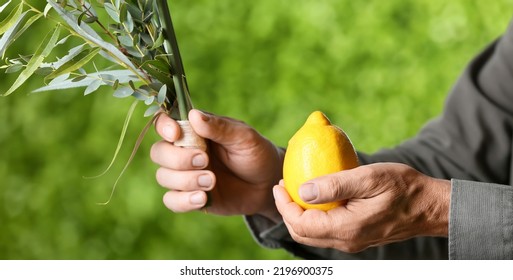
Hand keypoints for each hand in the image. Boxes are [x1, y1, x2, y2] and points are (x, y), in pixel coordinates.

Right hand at [151, 109, 283, 220]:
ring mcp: (185, 175)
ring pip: (163, 177)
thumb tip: (194, 115)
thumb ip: (220, 128)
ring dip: (185, 180)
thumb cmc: (256, 153)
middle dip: (178, 158)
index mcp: (194, 130)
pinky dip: (184, 200)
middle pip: (159, 152)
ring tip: (213, 181)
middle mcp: (184, 151)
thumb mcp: (244, 137)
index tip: (176, 134)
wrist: (268, 185)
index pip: (165, 123)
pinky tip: (203, 198)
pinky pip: (172, 200)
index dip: (164, 127)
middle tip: (205, 161)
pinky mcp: (190, 196)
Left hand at [273, 163, 450, 252]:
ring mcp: (352, 241)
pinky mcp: (357, 237)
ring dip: (299, 215)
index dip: (284, 206)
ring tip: (296, 190)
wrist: (430, 207)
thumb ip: (334, 185)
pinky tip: (317, 197)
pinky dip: (314, 217)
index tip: (279, 184)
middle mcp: (346, 240)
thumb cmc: (403, 187)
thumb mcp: (368, 178)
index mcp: (346, 228)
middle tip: (284, 187)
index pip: (302, 224)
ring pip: (313, 235)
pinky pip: (327, 231)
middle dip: (287, 211)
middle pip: (303, 234)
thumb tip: (302, 190)